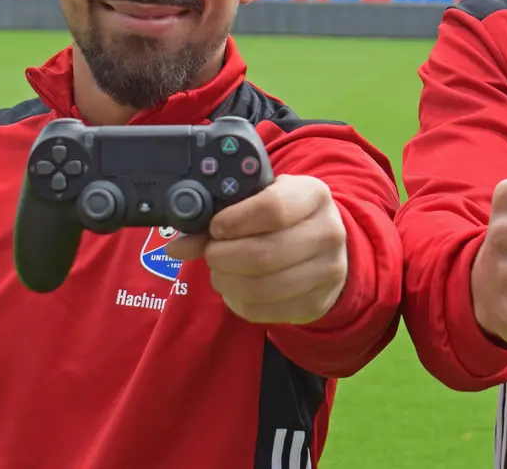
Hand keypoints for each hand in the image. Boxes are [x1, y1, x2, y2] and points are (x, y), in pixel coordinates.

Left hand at [162, 174, 348, 325]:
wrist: (325, 246)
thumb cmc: (285, 217)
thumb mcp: (260, 202)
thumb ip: (221, 217)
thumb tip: (177, 246)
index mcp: (313, 195)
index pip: (273, 208)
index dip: (236, 221)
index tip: (215, 228)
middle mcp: (328, 232)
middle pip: (264, 253)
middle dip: (224, 256)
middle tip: (210, 254)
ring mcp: (328, 270)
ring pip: (263, 287)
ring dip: (228, 282)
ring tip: (220, 272)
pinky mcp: (317, 302)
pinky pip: (266, 311)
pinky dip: (239, 302)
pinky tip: (235, 288)